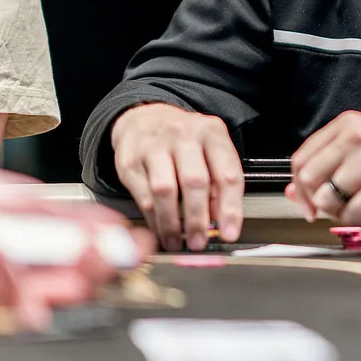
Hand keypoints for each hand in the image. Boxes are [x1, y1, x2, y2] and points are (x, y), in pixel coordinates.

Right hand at [111, 103, 243, 251]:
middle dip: (198, 219)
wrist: (144, 118)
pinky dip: (153, 220)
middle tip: (200, 242)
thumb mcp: (209, 149)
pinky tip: (160, 230)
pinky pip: (143, 197)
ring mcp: (154, 147)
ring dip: (172, 224)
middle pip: (195, 182)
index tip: (228, 233)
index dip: (230, 209)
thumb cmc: (183, 140)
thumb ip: (218, 181)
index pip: (227, 174)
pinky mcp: (130, 161)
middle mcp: (183, 136)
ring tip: (178, 241)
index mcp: (211, 133)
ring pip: (165, 191)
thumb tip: (220, 221)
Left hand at [285, 111, 360, 224]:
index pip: (301, 158)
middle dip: (319, 203)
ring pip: (327, 202)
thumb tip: (292, 192)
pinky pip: (352, 217)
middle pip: (307, 181)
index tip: (309, 201)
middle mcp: (354, 138)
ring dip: (345, 213)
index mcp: (348, 124)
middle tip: (341, 208)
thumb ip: (329, 167)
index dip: (300, 187)